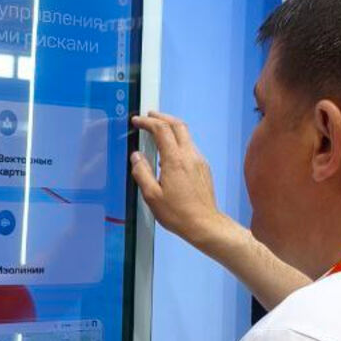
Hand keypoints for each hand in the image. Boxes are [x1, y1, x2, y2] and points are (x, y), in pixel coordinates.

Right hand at [130, 113, 229, 250]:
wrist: (204, 224)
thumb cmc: (177, 213)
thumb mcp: (152, 195)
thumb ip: (142, 172)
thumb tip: (136, 156)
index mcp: (175, 160)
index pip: (161, 129)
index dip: (148, 122)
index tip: (137, 121)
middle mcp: (189, 155)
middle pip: (178, 125)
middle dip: (162, 117)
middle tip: (149, 116)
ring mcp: (199, 160)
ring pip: (186, 135)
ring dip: (171, 128)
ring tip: (157, 132)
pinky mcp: (204, 168)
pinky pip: (189, 147)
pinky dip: (178, 141)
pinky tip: (169, 153)